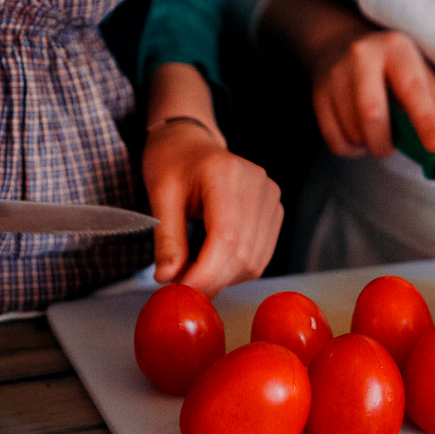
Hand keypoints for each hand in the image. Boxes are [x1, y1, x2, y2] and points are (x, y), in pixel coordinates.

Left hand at [142, 64, 282, 294]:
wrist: (190, 142)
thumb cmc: (172, 161)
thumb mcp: (160, 195)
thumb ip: (167, 238)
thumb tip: (167, 278)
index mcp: (227, 174)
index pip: (226, 238)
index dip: (206, 273)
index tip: (181, 290)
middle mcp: (258, 185)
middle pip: (243, 254)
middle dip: (211, 279)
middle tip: (180, 285)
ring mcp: (271, 197)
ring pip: (255, 261)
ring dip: (223, 277)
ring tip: (193, 270)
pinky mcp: (274, 211)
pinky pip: (260, 256)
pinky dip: (235, 268)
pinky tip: (212, 261)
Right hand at [312, 26, 434, 159]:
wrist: (342, 44)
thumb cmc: (392, 67)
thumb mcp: (420, 72)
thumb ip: (430, 104)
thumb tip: (429, 144)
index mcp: (396, 48)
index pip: (412, 89)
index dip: (425, 122)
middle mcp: (362, 56)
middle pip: (371, 112)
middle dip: (384, 142)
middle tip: (391, 148)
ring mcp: (335, 73)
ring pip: (352, 130)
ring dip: (368, 144)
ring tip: (374, 133)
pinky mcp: (318, 93)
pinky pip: (334, 138)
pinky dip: (350, 148)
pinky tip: (357, 135)